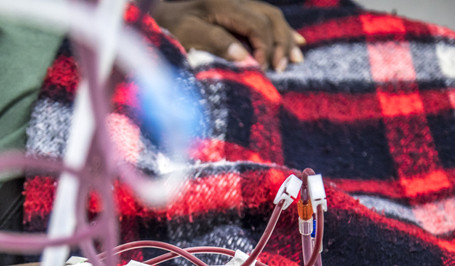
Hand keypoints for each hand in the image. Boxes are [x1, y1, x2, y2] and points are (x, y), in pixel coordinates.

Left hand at [150, 0, 304, 70]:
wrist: (158, 11)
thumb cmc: (168, 25)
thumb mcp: (187, 33)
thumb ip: (215, 42)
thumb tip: (244, 57)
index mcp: (225, 4)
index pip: (257, 25)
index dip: (265, 47)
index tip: (263, 69)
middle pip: (270, 18)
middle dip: (281, 43)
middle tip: (282, 68)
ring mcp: (238, 3)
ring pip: (272, 17)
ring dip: (286, 38)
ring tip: (297, 58)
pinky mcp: (237, 10)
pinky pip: (266, 17)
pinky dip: (281, 31)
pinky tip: (296, 40)